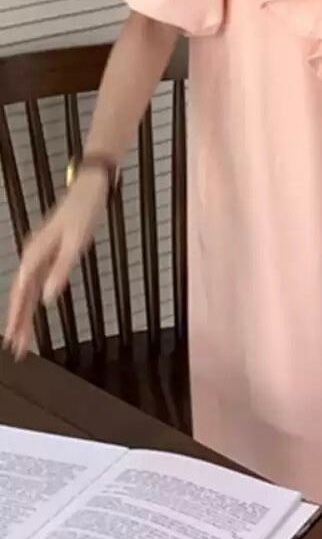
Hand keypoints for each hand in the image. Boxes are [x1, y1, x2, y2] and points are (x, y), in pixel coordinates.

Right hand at [2, 171, 109, 360]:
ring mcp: (39, 253)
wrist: (90, 189)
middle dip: (17, 322)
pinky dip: (32, 298)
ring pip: (26, 289)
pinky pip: (35, 280)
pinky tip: (33, 309)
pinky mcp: (48, 252)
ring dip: (23, 313)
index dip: (17, 318)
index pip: (21, 294)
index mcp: (34, 255)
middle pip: (20, 295)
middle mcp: (32, 255)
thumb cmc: (84, 212)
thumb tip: (46, 299)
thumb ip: (61, 270)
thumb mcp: (77, 243)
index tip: (14, 341)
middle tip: (16, 349)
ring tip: (22, 337)